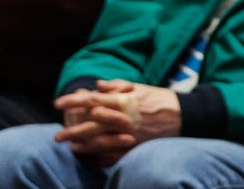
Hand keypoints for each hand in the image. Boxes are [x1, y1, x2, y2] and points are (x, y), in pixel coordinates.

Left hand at [55, 80, 180, 157]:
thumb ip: (117, 86)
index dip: (73, 101)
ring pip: (101, 141)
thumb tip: (98, 86)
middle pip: (92, 124)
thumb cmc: (160, 99)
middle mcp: (124, 117)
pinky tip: (92, 158)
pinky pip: (115, 154)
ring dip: (84, 145)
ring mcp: (130, 134)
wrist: (185, 115)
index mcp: (123, 100)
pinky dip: (102, 156)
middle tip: (57, 136)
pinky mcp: (136, 146)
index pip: (93, 99)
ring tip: (72, 148)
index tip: (57, 103)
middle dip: (72, 130)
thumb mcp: (140, 87)